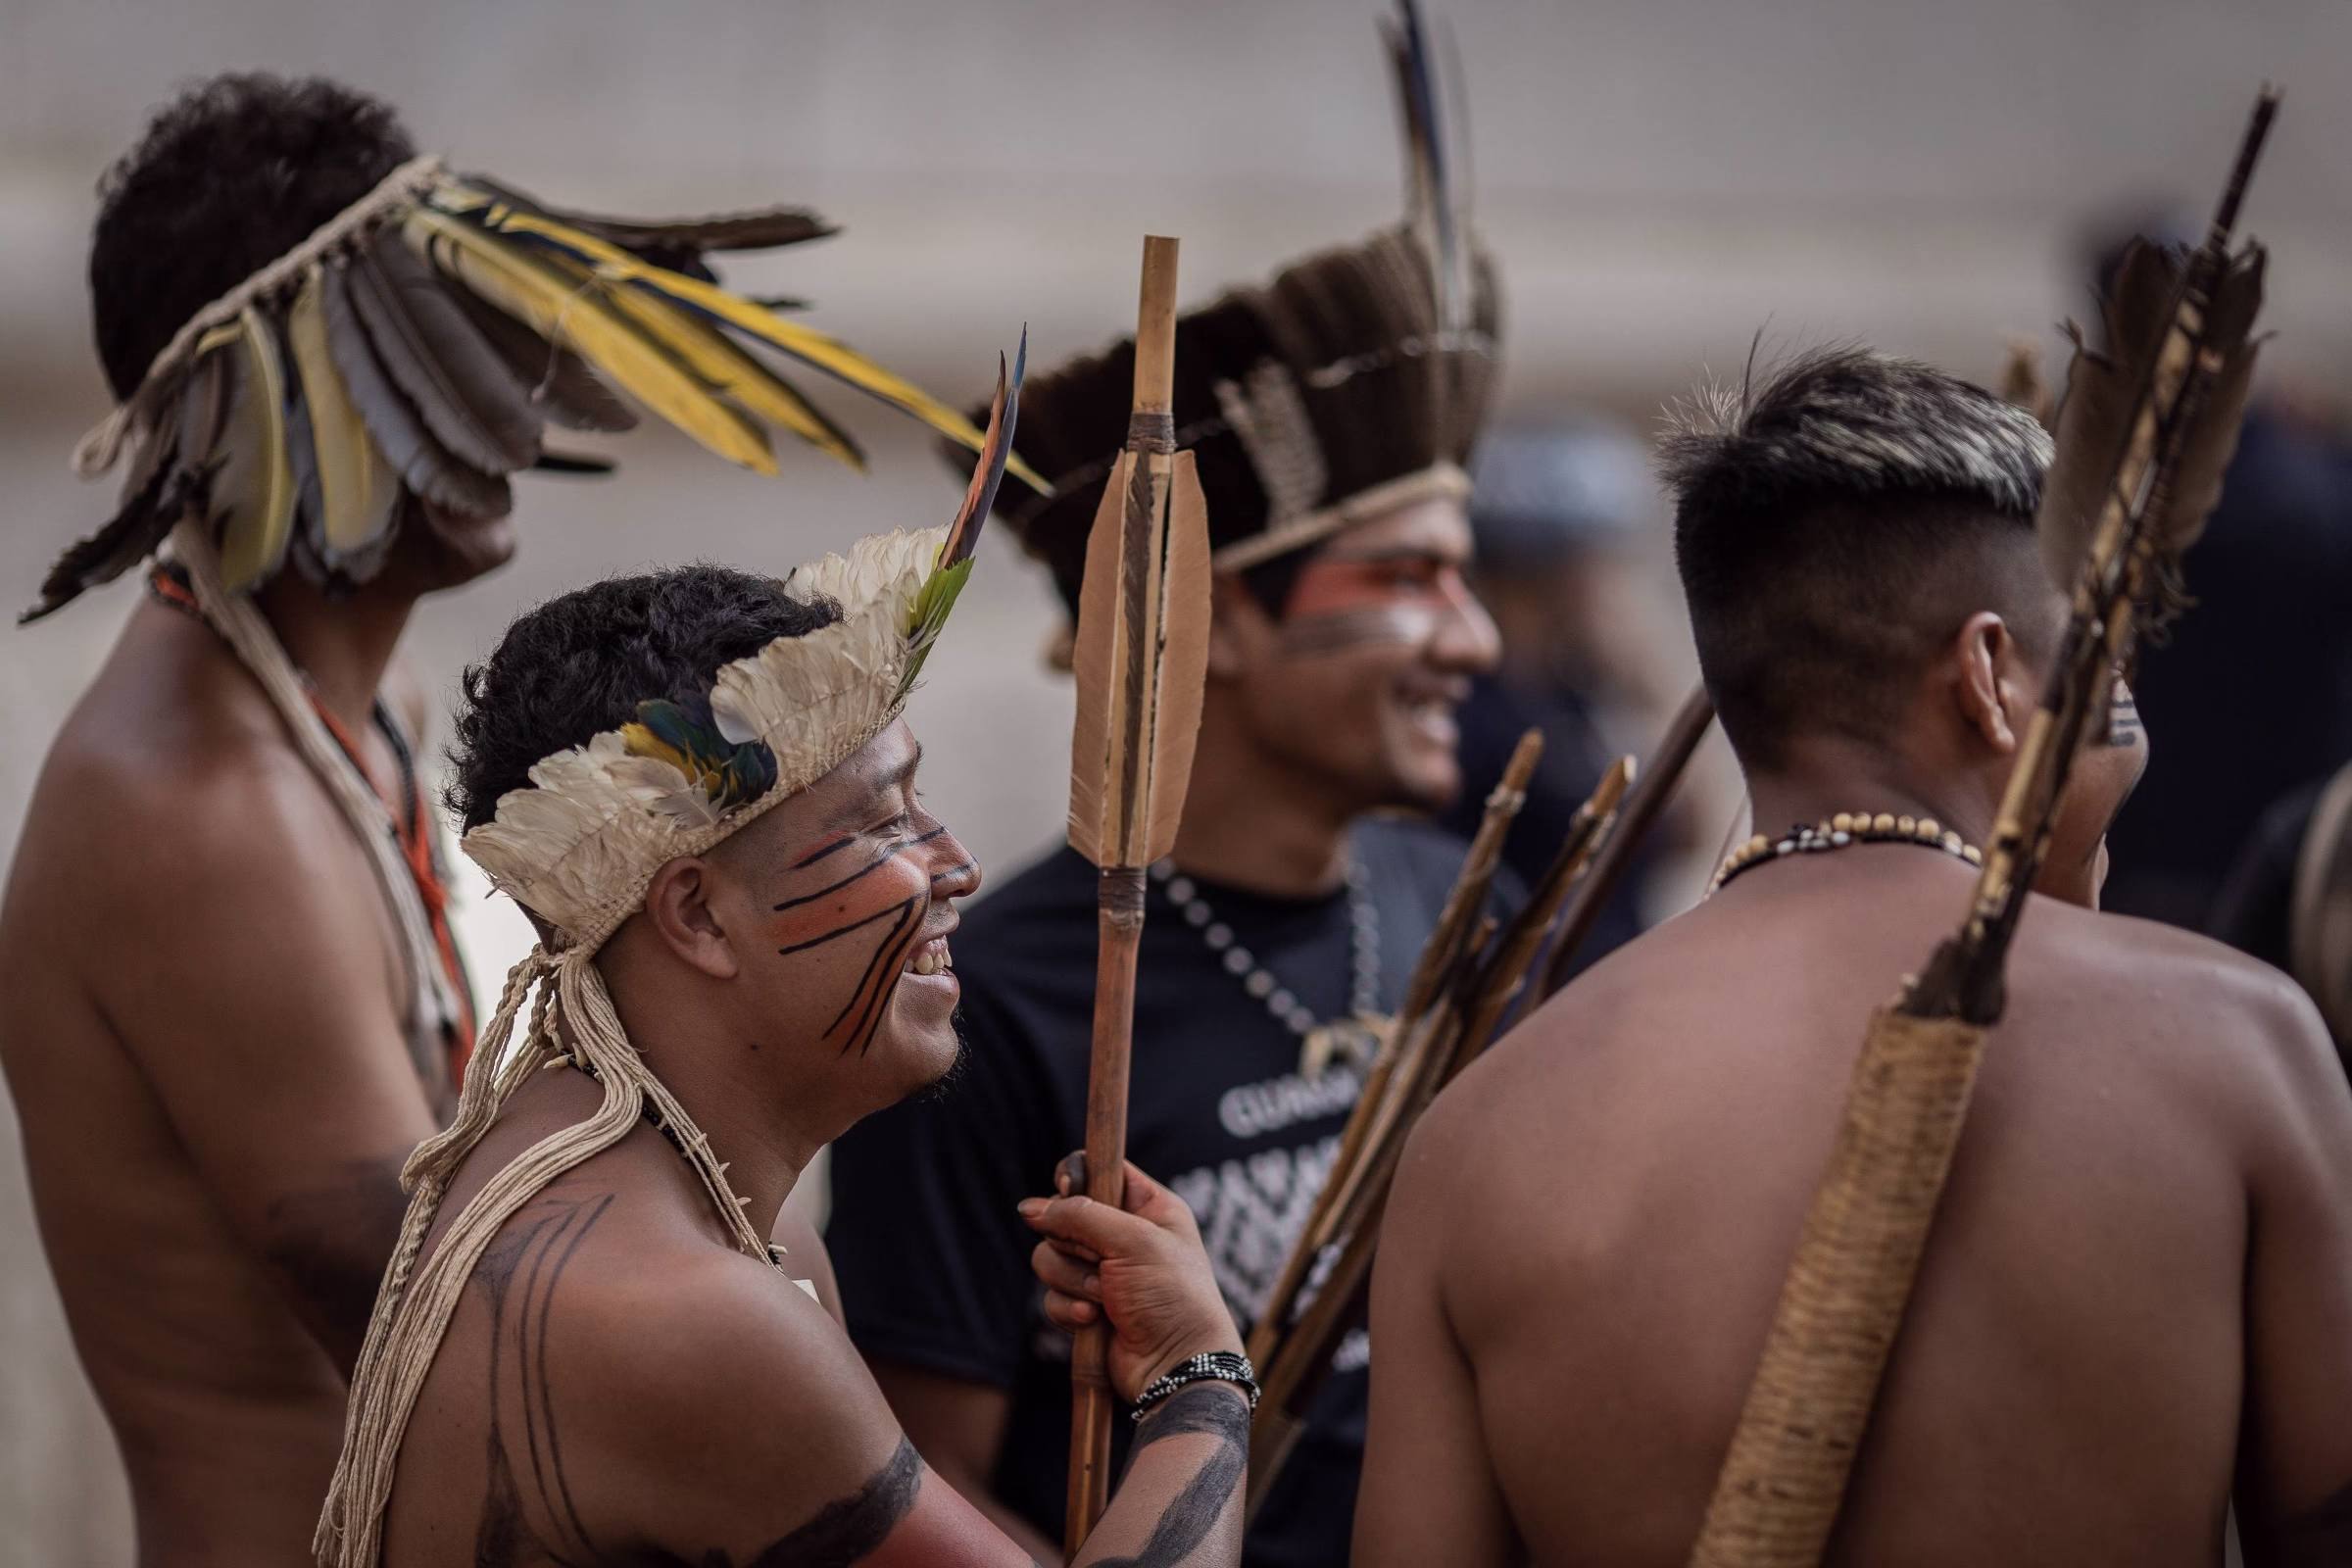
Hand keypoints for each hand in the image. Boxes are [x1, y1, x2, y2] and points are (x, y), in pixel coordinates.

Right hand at [1020, 1153, 1241, 1402]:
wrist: (1177, 1365)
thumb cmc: (1172, 1295)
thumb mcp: (1133, 1241)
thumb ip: (1079, 1216)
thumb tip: (1028, 1208)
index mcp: (1148, 1207)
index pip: (1099, 1170)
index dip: (1076, 1176)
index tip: (1067, 1188)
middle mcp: (1123, 1236)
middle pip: (1063, 1215)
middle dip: (1074, 1242)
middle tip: (1101, 1261)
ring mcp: (1102, 1272)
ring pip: (1049, 1256)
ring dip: (1072, 1279)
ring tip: (1105, 1297)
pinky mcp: (1085, 1305)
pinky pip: (1052, 1294)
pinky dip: (1069, 1308)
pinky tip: (1096, 1321)